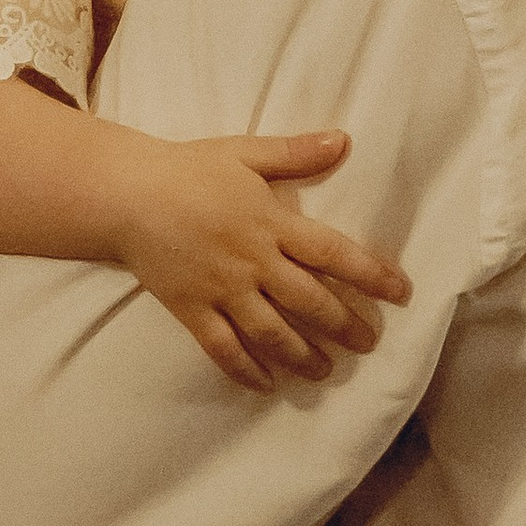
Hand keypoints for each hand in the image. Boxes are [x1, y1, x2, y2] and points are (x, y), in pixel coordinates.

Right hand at [107, 130, 411, 393]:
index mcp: (271, 222)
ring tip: (327, 370)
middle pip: (309, 302)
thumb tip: (344, 141)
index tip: (399, 293)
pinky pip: (223, 348)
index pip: (333, 254)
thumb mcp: (245, 153)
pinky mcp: (192, 310)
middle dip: (344, 326)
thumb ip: (295, 153)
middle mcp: (253, 262)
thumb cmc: (188, 168)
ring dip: (303, 356)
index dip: (370, 275)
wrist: (126, 194)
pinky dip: (246, 370)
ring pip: (272, 333)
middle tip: (368, 343)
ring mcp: (222, 290)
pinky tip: (267, 384)